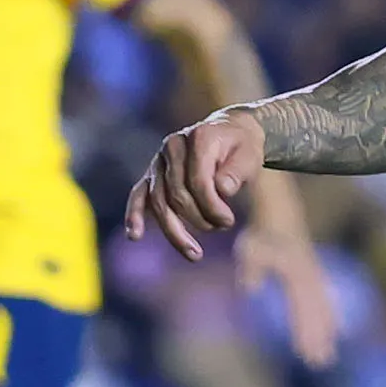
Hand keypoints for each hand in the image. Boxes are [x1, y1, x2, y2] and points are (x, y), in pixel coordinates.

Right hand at [124, 109, 267, 260]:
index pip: (197, 180)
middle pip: (177, 194)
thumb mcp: (250, 155)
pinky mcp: (152, 174)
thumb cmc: (241, 147)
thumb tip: (223, 190)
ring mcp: (159, 160)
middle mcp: (173, 146)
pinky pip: (139, 195)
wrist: (229, 132)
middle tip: (222, 226)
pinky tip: (135, 235)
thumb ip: (237, 171)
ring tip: (195, 254)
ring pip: (159, 202)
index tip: (228, 221)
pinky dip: (135, 215)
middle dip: (199, 219)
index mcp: (198, 138)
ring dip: (175, 231)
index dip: (212, 206)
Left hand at [237, 195, 341, 368]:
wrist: (280, 213)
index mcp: (295, 275)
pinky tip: (338, 331)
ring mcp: (315, 277)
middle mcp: (309, 278)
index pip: (300, 309)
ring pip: (323, 309)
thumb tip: (250, 291)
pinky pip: (325, 301)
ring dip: (326, 332)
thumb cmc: (261, 233)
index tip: (305, 353)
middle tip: (321, 363)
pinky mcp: (315, 276)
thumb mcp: (250, 248)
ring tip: (330, 355)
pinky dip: (331, 317)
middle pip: (315, 313)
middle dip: (318, 339)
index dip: (304, 332)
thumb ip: (252, 270)